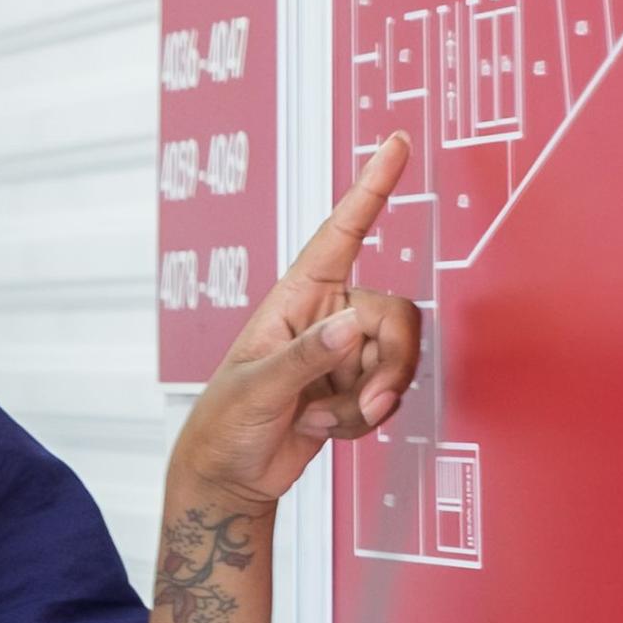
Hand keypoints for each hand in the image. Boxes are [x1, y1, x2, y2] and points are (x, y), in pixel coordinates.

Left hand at [172, 132, 424, 515]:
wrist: (231, 477)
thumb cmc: (224, 425)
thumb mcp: (256, 388)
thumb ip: (306, 357)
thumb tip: (351, 326)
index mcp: (295, 297)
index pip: (340, 234)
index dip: (369, 189)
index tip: (394, 145)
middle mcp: (326, 315)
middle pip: (396, 317)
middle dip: (389, 365)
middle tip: (367, 402)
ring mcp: (344, 352)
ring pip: (398, 359)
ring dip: (370, 399)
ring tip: (324, 417)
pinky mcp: (357, 385)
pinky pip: (391, 392)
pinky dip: (365, 419)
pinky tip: (327, 425)